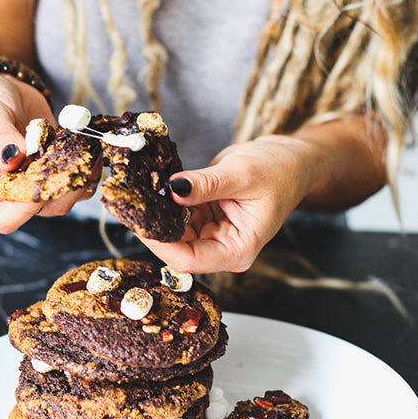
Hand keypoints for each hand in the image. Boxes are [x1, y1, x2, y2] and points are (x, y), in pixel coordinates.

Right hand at [0, 70, 91, 232]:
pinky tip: (88, 148)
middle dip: (59, 188)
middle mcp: (4, 193)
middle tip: (72, 158)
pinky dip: (86, 169)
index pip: (2, 218)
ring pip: (62, 200)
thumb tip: (15, 158)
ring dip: (78, 179)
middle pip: (38, 210)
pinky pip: (74, 183)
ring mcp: (30, 184)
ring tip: (84, 150)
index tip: (42, 178)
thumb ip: (0, 138)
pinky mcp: (51, 173)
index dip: (25, 209)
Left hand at [140, 135, 318, 273]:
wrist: (291, 159)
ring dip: (154, 213)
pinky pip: (176, 214)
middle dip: (152, 226)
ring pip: (172, 231)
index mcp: (237, 250)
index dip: (159, 243)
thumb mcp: (242, 173)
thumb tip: (172, 188)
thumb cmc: (279, 170)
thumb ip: (206, 185)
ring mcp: (211, 234)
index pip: (188, 259)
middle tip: (126, 201)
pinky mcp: (204, 218)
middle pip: (175, 248)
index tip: (137, 220)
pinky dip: (163, 200)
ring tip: (133, 191)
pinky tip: (148, 186)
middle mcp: (222, 248)